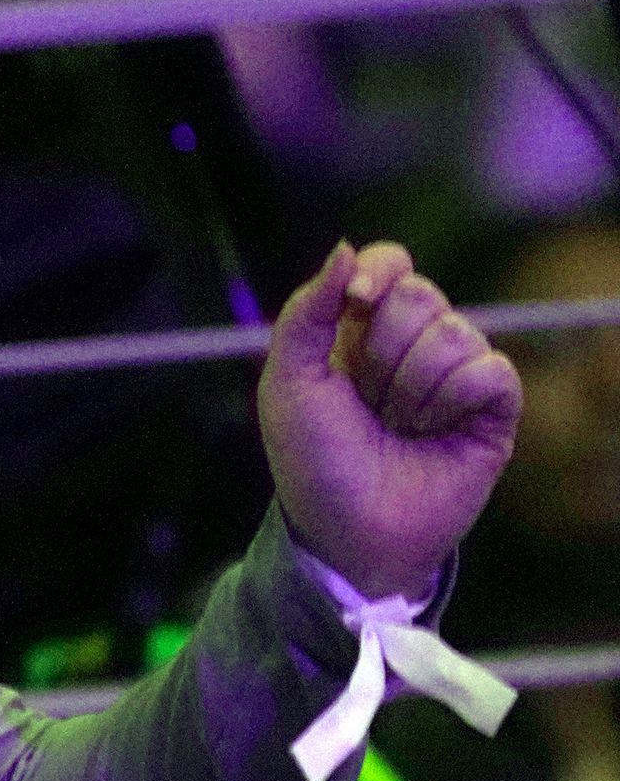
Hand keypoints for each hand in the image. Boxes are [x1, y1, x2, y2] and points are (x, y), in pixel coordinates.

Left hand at [259, 239, 524, 598]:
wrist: (348, 532)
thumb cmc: (313, 463)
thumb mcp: (287, 384)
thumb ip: (304, 313)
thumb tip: (346, 248)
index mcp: (361, 331)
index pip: (390, 264)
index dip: (380, 272)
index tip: (358, 301)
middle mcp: (414, 344)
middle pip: (420, 294)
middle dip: (380, 352)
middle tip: (366, 403)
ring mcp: (457, 372)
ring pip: (453, 332)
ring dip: (410, 388)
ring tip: (397, 427)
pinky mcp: (495, 405)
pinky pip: (488, 368)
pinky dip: (451, 400)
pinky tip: (433, 432)